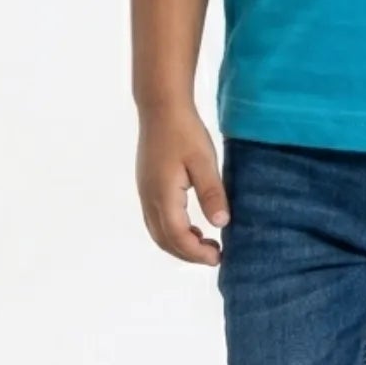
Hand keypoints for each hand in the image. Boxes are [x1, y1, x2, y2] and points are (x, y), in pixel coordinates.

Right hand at [137, 103, 230, 265]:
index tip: (218, 257)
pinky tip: (191, 227)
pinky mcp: (146, 187)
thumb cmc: (184, 131)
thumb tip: (221, 224)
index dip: (197, 252)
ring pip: (158, 232)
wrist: (160, 107)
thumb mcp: (204, 161)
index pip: (177, 236)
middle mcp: (149, 198)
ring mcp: (145, 193)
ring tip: (205, 244)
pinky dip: (172, 232)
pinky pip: (156, 220)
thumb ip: (212, 193)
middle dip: (188, 254)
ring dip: (179, 244)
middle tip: (215, 255)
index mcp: (163, 195)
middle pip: (164, 240)